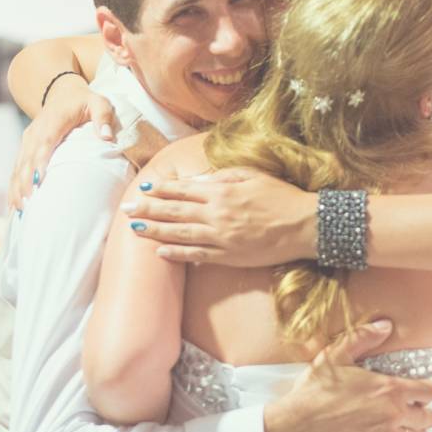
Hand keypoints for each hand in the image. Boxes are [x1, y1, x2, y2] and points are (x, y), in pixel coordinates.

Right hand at [7, 79, 117, 208]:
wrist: (62, 93)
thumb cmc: (85, 101)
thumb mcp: (99, 102)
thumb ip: (103, 116)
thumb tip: (106, 136)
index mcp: (53, 121)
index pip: (45, 143)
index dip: (39, 162)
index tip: (38, 182)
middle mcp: (36, 131)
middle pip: (27, 159)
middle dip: (24, 182)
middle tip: (27, 204)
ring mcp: (28, 140)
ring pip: (18, 166)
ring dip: (16, 187)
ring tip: (19, 209)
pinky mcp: (25, 147)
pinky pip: (17, 168)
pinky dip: (14, 185)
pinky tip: (14, 203)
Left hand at [120, 168, 317, 265]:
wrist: (305, 225)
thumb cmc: (281, 196)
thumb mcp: (252, 176)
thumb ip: (222, 176)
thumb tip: (196, 179)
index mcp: (222, 191)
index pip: (183, 189)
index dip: (161, 189)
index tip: (143, 188)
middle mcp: (217, 214)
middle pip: (175, 211)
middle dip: (148, 209)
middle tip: (126, 209)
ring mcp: (221, 238)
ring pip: (180, 234)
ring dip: (155, 231)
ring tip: (135, 228)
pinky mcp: (228, 256)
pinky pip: (196, 256)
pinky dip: (177, 254)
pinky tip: (160, 253)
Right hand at [263, 321, 431, 431]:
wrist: (296, 426)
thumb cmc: (315, 390)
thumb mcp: (334, 356)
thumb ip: (362, 338)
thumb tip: (386, 325)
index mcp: (389, 389)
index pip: (429, 391)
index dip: (426, 389)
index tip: (416, 390)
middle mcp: (393, 414)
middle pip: (428, 417)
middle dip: (421, 411)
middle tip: (408, 408)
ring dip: (412, 430)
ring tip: (400, 425)